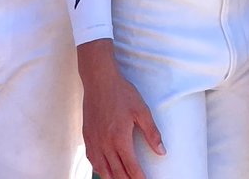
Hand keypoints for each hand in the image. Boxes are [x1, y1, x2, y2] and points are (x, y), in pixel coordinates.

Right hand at [78, 42, 164, 178]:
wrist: (99, 80)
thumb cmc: (121, 93)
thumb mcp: (141, 110)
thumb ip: (152, 133)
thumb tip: (162, 152)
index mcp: (120, 139)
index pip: (131, 168)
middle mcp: (105, 144)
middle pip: (117, 173)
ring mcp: (94, 141)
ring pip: (102, 170)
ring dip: (113, 178)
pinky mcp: (87, 136)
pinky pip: (92, 159)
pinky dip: (99, 169)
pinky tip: (105, 170)